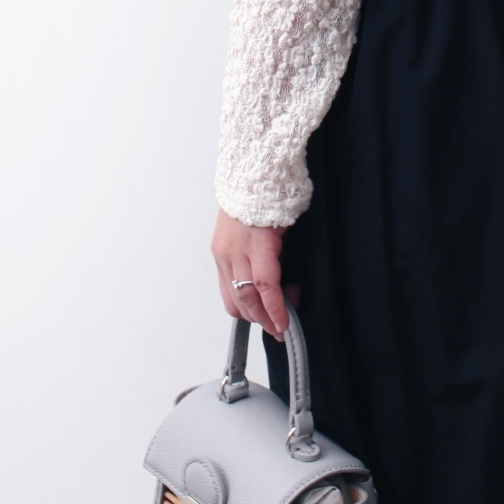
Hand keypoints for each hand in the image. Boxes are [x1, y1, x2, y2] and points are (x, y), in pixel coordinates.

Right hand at [211, 208, 300, 340]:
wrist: (248, 175)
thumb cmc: (272, 196)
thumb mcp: (287, 225)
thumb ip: (283, 257)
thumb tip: (287, 286)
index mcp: (257, 241)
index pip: (265, 284)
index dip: (275, 309)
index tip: (284, 325)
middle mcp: (234, 249)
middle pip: (247, 297)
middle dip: (265, 319)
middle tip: (280, 329)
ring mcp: (222, 253)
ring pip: (232, 298)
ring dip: (251, 314)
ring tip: (269, 318)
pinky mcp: (216, 253)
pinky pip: (225, 287)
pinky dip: (240, 300)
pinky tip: (254, 303)